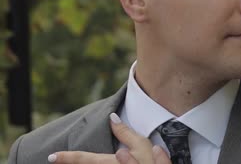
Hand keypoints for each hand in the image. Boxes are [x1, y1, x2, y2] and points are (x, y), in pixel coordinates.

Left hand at [49, 113, 170, 163]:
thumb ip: (125, 132)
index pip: (85, 159)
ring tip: (68, 162)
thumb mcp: (142, 144)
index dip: (67, 158)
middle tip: (52, 159)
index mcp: (111, 161)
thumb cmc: (152, 161)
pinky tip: (91, 163)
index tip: (51, 156)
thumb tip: (111, 117)